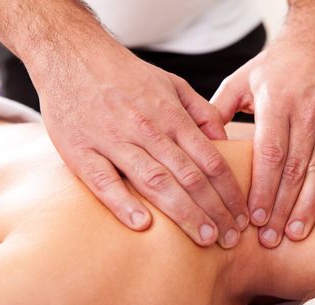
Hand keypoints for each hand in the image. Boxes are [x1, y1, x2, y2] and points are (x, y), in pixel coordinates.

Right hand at [37, 47, 248, 247]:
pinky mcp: (81, 151)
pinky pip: (104, 181)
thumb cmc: (128, 75)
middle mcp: (148, 131)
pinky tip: (142, 225)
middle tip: (231, 239)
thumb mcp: (173, 84)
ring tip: (204, 239)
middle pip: (190, 177)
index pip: (211, 161)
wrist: (72, 56)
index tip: (242, 216)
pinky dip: (122, 203)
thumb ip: (201, 112)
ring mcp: (114, 141)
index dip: (230, 192)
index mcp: (172, 117)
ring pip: (155, 182)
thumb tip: (226, 140)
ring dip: (183, 213)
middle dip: (215, 211)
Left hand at [212, 24, 314, 247]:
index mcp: (277, 103)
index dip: (263, 188)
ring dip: (307, 203)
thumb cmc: (275, 65)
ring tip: (295, 232)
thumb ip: (219, 110)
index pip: (270, 154)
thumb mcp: (240, 80)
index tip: (255, 217)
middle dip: (282, 207)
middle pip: (294, 169)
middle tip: (271, 238)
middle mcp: (306, 113)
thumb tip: (202, 145)